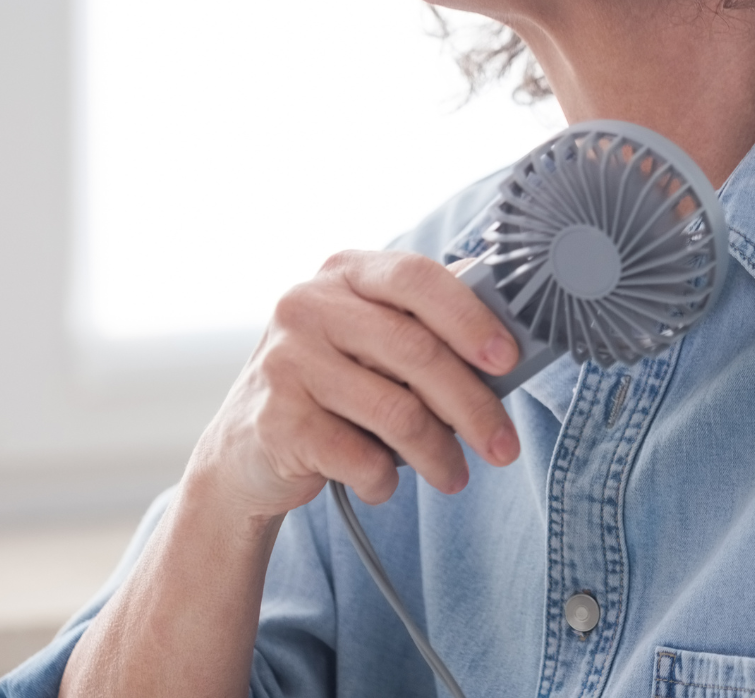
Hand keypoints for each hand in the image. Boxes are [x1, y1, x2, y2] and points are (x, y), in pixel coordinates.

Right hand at [186, 250, 520, 520]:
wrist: (245, 451)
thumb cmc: (335, 389)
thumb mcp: (374, 344)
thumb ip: (427, 332)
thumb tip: (509, 351)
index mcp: (344, 272)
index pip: (417, 277)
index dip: (470, 317)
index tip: (509, 358)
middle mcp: (307, 305)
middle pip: (416, 351)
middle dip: (473, 406)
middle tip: (504, 447)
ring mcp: (285, 360)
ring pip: (396, 411)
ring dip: (438, 454)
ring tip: (453, 476)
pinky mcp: (274, 420)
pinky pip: (360, 457)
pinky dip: (385, 479)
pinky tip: (384, 482)